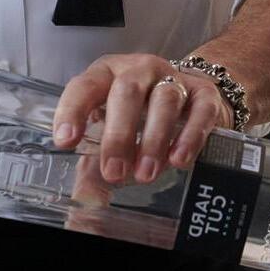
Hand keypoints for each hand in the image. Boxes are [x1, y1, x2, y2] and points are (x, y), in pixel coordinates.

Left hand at [52, 54, 232, 184]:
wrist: (191, 96)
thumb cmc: (140, 113)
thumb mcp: (112, 129)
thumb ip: (94, 162)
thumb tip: (84, 200)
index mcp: (107, 74)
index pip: (85, 86)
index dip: (73, 111)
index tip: (65, 140)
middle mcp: (138, 70)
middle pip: (126, 92)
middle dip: (118, 134)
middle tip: (113, 172)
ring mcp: (173, 78)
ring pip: (164, 100)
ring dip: (153, 139)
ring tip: (145, 173)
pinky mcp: (204, 93)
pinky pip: (200, 111)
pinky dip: (189, 136)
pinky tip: (179, 159)